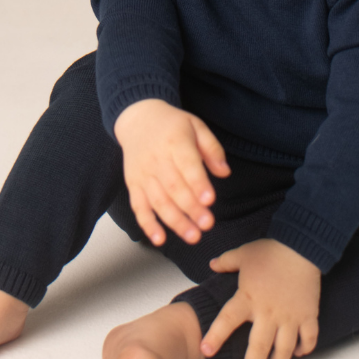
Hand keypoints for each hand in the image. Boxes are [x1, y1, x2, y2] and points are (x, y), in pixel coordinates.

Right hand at [114, 98, 229, 246]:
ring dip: (174, 221)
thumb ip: (212, 149)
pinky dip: (147, 224)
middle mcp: (157, 159)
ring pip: (158, 201)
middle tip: (207, 224)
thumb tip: (224, 172)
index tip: (210, 200)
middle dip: (191, 209)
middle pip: (174, 188)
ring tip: (192, 236)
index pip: (188, 166)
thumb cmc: (171, 124)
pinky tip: (159, 239)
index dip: (198, 184)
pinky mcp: (133, 185)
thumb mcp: (196, 126)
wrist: (137, 119)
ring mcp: (143, 174)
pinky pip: (138, 207)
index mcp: (175, 142)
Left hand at [200, 238, 321, 358]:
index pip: (227, 321)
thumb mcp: (243, 254)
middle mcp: (268, 312)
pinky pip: (308, 339)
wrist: (301, 246)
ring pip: (284, 349)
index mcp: (248, 298)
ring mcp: (290, 316)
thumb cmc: (270, 251)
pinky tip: (298, 352)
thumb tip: (212, 264)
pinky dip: (304, 349)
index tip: (206, 350)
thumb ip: (226, 262)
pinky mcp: (308, 315)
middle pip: (259, 348)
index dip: (216, 337)